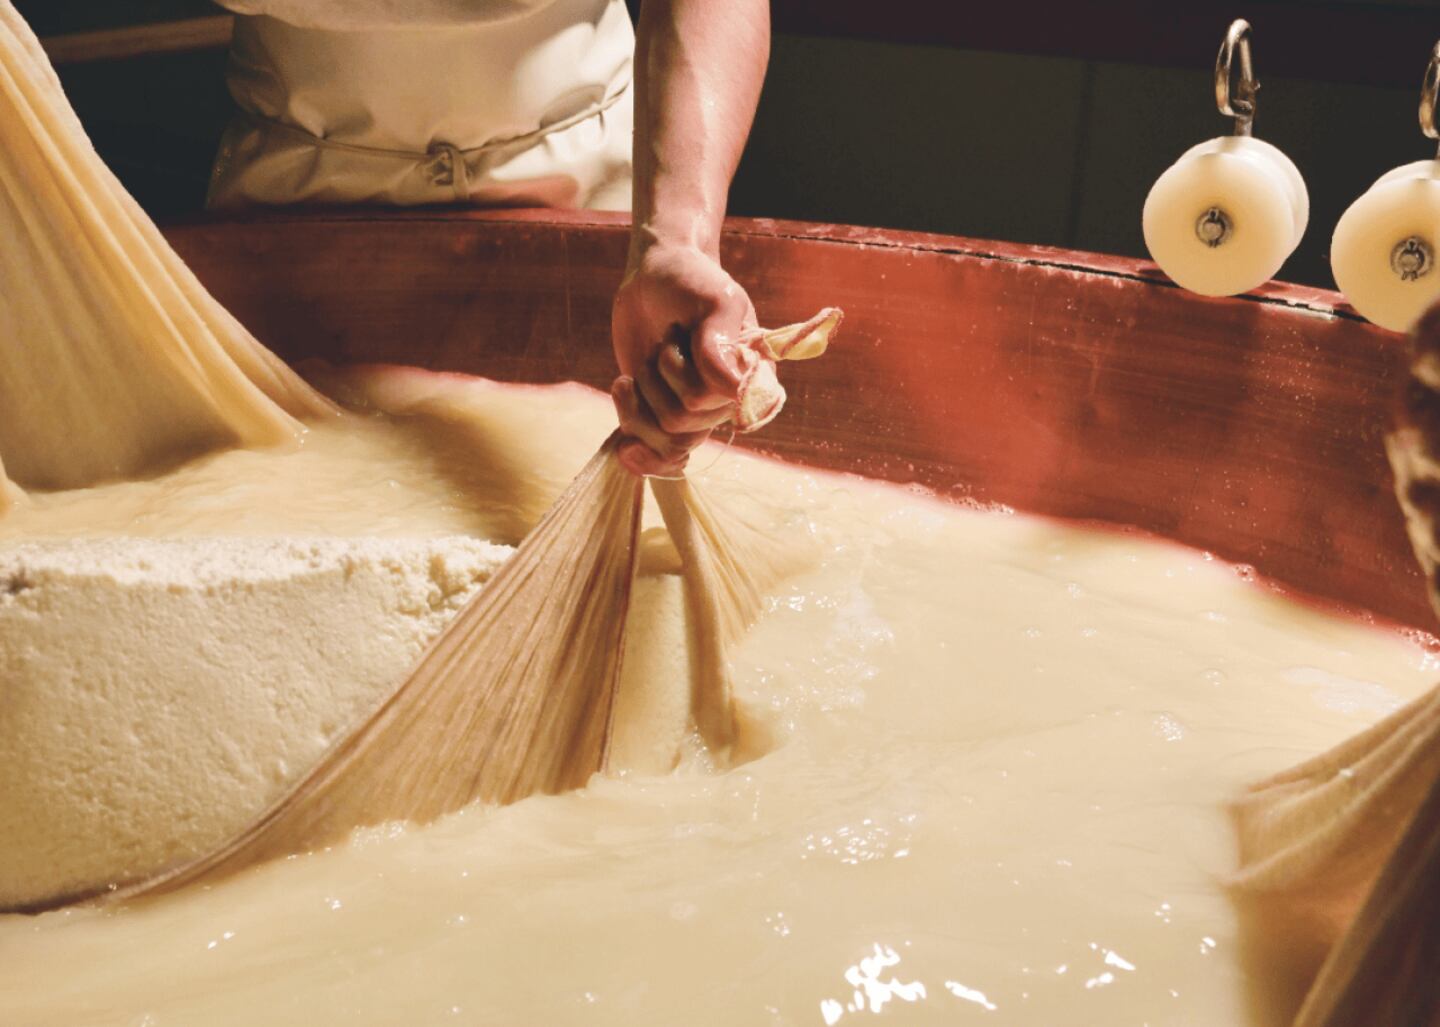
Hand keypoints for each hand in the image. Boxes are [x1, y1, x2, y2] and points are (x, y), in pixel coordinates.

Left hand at [610, 242, 757, 475]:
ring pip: (666, 441)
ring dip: (640, 400)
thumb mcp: (712, 301)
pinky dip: (635, 440)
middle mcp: (728, 401)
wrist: (655, 278)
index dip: (693, 381)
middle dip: (659, 380)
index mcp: (753, 374)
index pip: (724, 405)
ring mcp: (696, 413)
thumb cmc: (690, 281)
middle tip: (663, 343)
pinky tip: (623, 421)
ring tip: (642, 365)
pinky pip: (655, 454)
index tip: (678, 340)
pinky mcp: (664, 418)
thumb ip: (719, 343)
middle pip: (687, 424)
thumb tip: (731, 389)